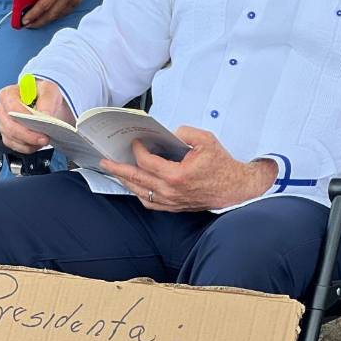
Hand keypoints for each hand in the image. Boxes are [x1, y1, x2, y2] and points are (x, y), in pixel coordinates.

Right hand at [0, 79, 73, 153]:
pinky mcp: (8, 136)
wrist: (45, 105)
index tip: (38, 123)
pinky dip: (27, 147)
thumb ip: (47, 100)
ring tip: (44, 140)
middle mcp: (2, 110)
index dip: (24, 116)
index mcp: (8, 94)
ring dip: (29, 142)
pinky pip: (15, 146)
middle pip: (10, 126)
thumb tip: (44, 115)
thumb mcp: (49, 90)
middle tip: (44, 137)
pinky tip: (37, 143)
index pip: (12, 107)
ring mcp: (3, 124)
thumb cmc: (42, 95)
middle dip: (28, 134)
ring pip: (12, 138)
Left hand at [14, 0, 95, 27]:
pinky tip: (48, 15)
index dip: (33, 14)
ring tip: (35, 22)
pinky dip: (56, 15)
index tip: (24, 20)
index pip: (44, 4)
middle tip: (27, 25)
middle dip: (38, 21)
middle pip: (52, 14)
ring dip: (47, 20)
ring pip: (59, 14)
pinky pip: (66, 11)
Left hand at [101, 126, 277, 211]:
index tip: (135, 142)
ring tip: (116, 172)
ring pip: (141, 192)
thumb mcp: (207, 140)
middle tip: (105, 161)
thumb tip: (170, 134)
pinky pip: (150, 202)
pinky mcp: (174, 207)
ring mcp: (171, 202)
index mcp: (177, 175)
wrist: (235, 189)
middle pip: (137, 180)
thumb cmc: (222, 166)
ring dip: (126, 181)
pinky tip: (135, 185)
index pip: (147, 163)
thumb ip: (186, 133)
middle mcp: (170, 192)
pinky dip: (139, 193)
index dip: (138, 151)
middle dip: (118, 169)